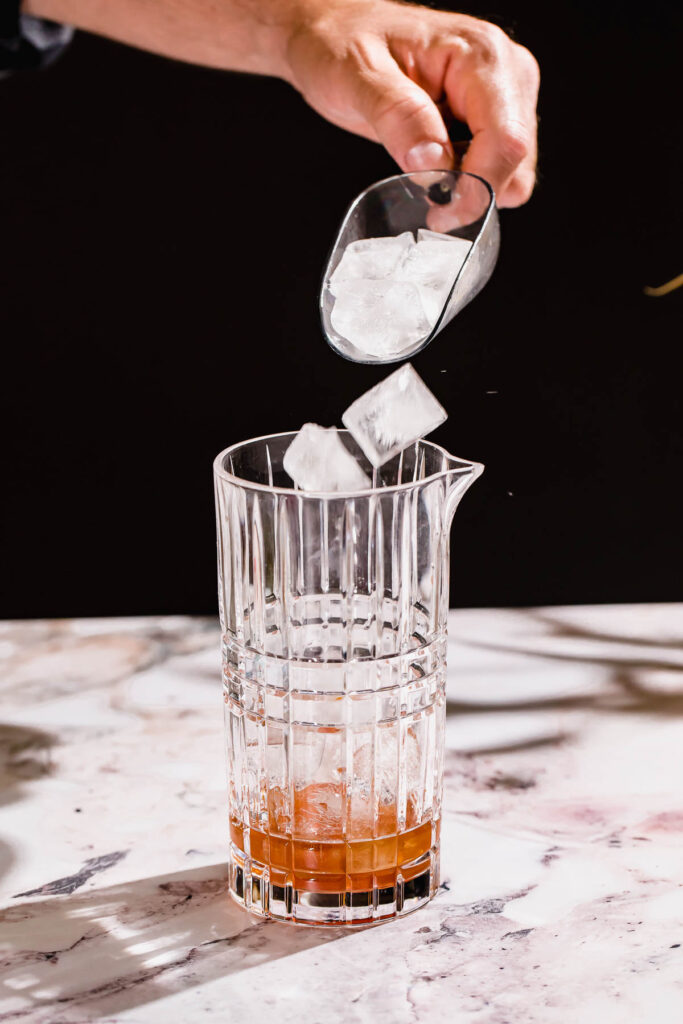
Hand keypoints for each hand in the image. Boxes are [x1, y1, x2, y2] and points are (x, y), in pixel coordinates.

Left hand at [284, 0, 539, 206]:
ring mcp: (504, 95)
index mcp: (481, 55)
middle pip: (516, 160)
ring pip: (513, 171)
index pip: (506, 139)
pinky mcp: (494, 116)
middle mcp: (505, 72)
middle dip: (474, 191)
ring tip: (426, 167)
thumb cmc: (343, 44)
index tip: (440, 213)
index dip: (478, 187)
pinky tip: (436, 163)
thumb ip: (397, 117)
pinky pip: (498, 168)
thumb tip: (433, 163)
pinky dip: (468, 181)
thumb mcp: (357, 78)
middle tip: (427, 198)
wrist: (337, 33)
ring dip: (471, 188)